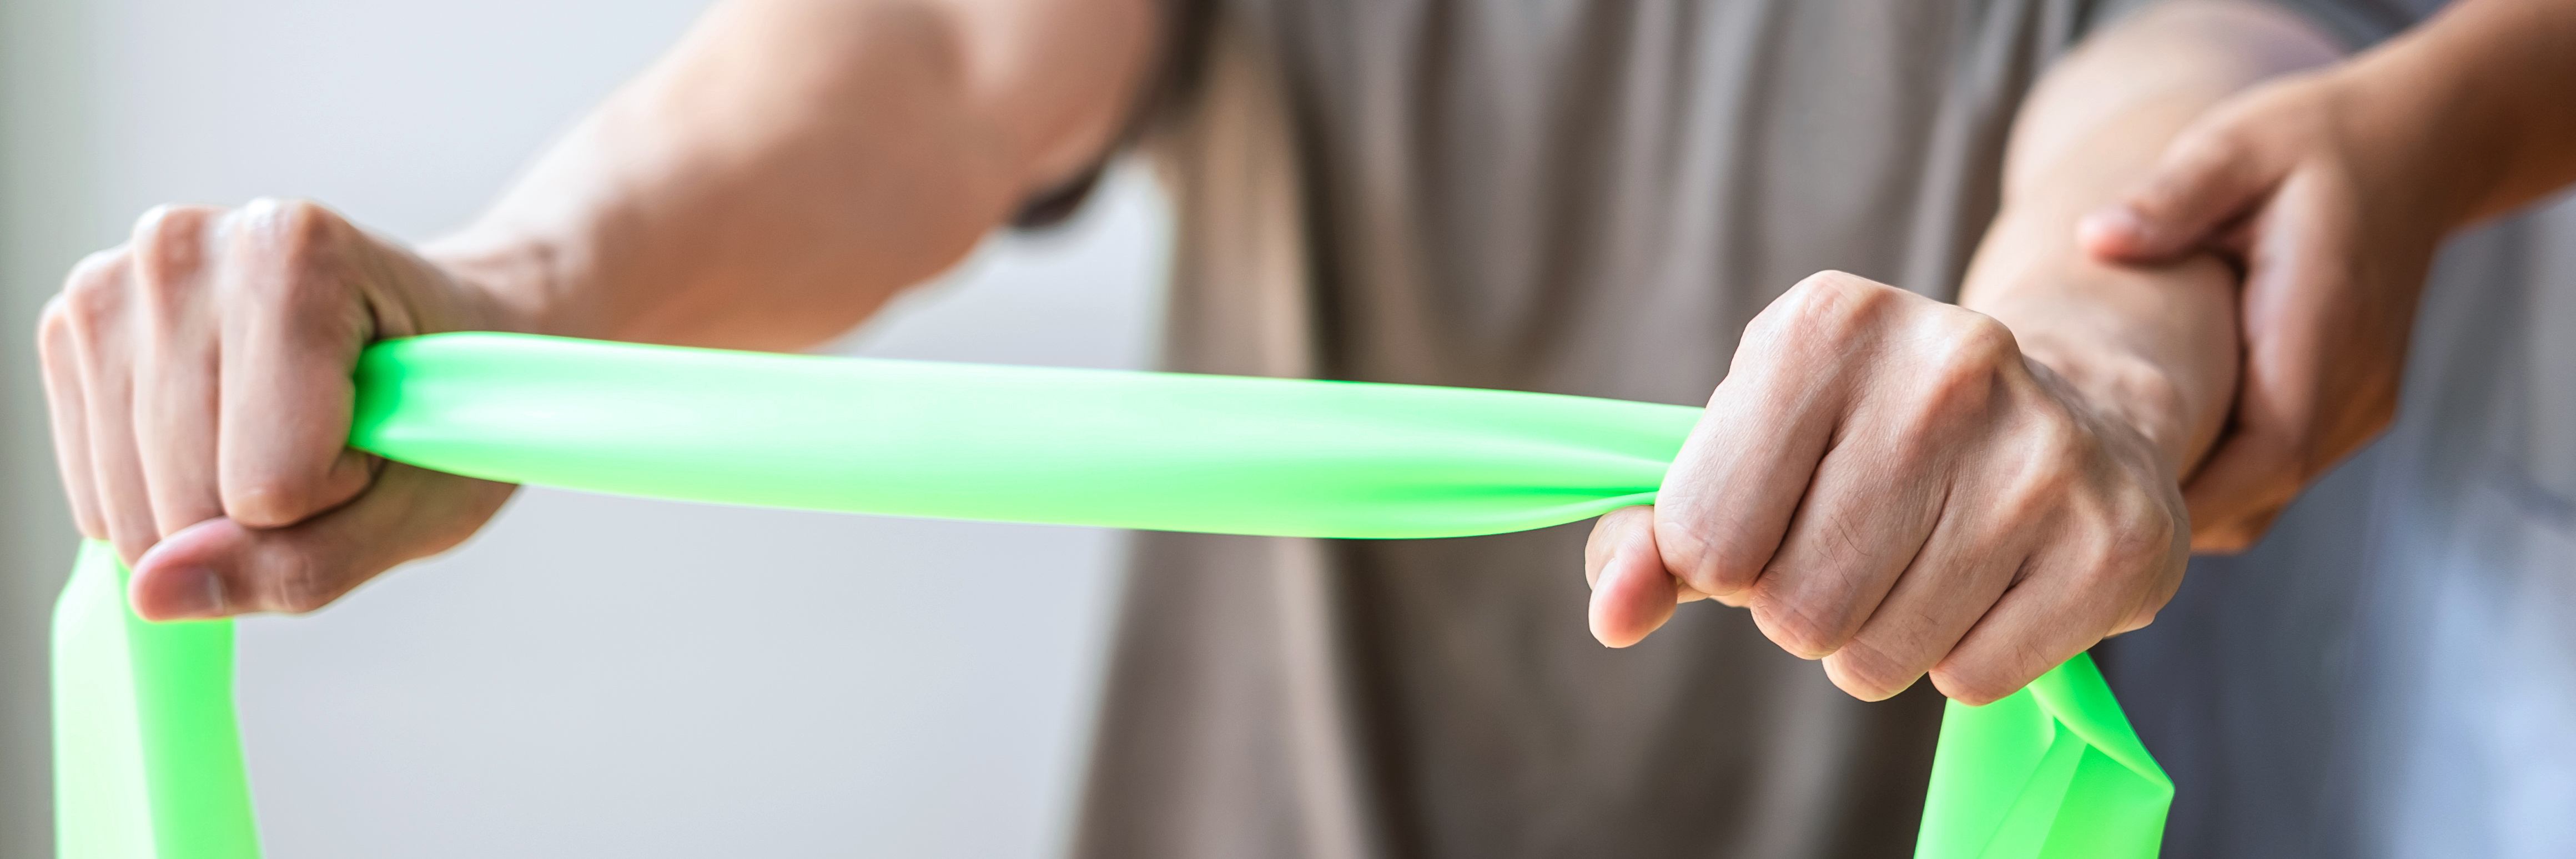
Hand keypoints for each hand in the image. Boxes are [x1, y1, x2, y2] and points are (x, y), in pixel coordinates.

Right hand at [37, 199, 520, 619]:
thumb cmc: (447, 409)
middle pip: (186, 500)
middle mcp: (185, 248)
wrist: (441, 330)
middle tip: (334, 437)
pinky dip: (163, 498)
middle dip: (271, 512)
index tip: (382, 433)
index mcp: (296, 254)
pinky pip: (96, 496)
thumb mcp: (422, 507)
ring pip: (128, 509)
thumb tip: (151, 592)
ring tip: (286, 430)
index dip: (340, 494)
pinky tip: (224, 430)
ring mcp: (114, 284)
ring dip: (216, 509)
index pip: (272, 483)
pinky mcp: (70, 330)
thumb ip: (302, 564)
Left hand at [1583, 272, 2189, 703]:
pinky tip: (1993, 582)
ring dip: (1879, 641)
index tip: (1771, 519)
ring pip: (1878, 658)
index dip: (1721, 561)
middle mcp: (1944, 366)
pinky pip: (1972, 680)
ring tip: (1923, 563)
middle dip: (1803, 609)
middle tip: (1857, 550)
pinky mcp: (2116, 539)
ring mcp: (2043, 451)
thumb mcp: (1743, 454)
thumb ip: (1648, 538)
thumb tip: (1613, 615)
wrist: (2073, 413)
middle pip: (1792, 610)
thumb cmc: (1864, 444)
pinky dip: (1963, 659)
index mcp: (1825, 325)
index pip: (1702, 537)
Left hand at [2075, 69, 2452, 550]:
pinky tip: (2147, 447)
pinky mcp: (2351, 406)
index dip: (2191, 495)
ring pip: (2269, 495)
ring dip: (2191, 502)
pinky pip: (2278, 470)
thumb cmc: (2310, 143)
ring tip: (2095, 480)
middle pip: (2262, 493)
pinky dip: (2217, 479)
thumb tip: (2098, 237)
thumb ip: (2173, 195)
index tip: (2101, 499)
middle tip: (2068, 502)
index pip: (2270, 452)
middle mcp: (2354, 384)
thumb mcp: (2236, 146)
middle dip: (2171, 513)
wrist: (2414, 146)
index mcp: (2324, 325)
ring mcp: (2359, 403)